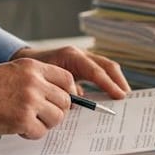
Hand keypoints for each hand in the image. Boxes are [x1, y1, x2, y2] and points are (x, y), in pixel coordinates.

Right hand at [0, 58, 76, 138]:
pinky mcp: (22, 119)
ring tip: (30, 122)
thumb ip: (35, 79)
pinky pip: (41, 131)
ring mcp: (30, 100)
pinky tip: (20, 129)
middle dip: (57, 111)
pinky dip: (32, 134)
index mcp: (33, 67)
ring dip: (45, 124)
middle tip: (44, 116)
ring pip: (56, 118)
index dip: (68, 92)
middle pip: (65, 101)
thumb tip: (54, 94)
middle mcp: (35, 82)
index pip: (66, 79)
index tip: (63, 101)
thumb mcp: (14, 71)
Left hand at [12, 45, 130, 99]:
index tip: (119, 96)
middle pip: (107, 65)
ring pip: (107, 67)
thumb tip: (77, 100)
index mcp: (71, 56)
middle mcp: (81, 54)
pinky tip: (112, 94)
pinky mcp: (85, 64)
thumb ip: (62, 89)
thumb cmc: (35, 71)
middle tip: (126, 97)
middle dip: (118, 81)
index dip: (108, 84)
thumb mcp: (46, 80)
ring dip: (116, 81)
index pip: (95, 71)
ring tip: (123, 96)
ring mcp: (84, 57)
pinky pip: (101, 71)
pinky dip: (108, 81)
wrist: (28, 61)